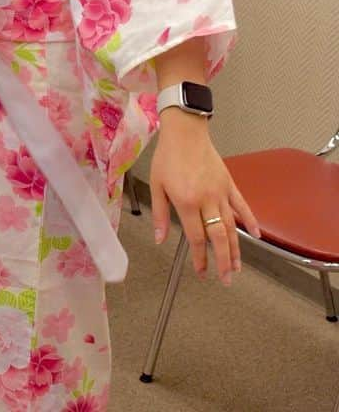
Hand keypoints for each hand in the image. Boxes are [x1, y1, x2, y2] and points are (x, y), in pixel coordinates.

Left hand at [150, 111, 260, 285]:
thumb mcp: (156, 184)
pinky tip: (255, 235)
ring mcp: (221, 193)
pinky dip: (250, 221)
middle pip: (218, 237)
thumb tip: (159, 238)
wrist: (185, 133)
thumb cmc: (168, 157)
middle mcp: (207, 200)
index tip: (201, 272)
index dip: (199, 258)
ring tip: (237, 266)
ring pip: (232, 226)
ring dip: (235, 248)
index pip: (196, 237)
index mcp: (187, 201)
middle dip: (223, 261)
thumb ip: (160, 213)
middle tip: (226, 279)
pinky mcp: (229, 184)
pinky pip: (242, 206)